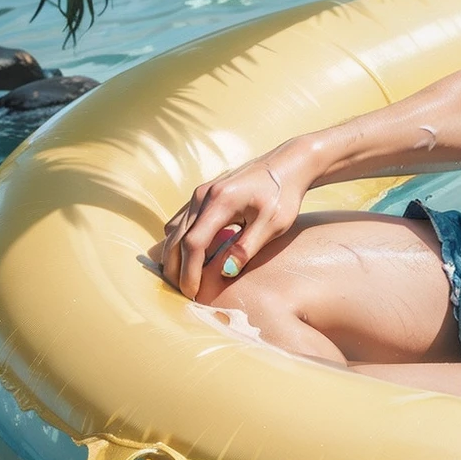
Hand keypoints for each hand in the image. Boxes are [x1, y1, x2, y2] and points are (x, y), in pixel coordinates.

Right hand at [157, 142, 317, 297]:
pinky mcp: (200, 196)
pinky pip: (179, 223)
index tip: (192, 294)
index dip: (189, 272)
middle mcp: (203, 195)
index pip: (193, 243)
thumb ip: (248, 247)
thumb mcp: (274, 223)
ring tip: (187, 279)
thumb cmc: (284, 194)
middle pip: (175, 239)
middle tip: (186, 293)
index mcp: (220, 201)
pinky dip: (179, 243)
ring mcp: (199, 194)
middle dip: (176, 270)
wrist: (287, 165)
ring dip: (174, 258)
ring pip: (173, 232)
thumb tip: (224, 273)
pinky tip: (192, 259)